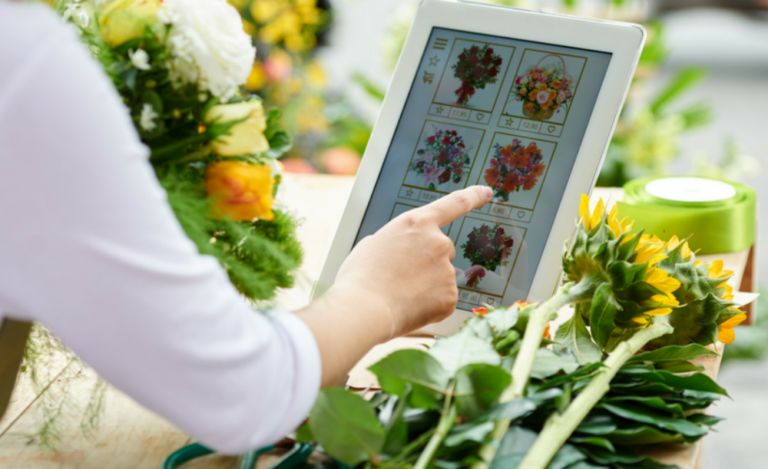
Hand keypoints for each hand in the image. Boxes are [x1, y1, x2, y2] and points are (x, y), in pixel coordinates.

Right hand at [333, 186, 492, 338]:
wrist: (364, 309)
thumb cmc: (360, 278)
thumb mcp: (372, 244)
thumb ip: (395, 241)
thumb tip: (399, 251)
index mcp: (416, 223)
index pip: (453, 204)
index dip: (473, 196)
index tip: (486, 192)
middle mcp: (438, 241)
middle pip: (444, 250)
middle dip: (429, 263)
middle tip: (403, 277)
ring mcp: (446, 269)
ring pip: (442, 277)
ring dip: (428, 285)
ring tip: (401, 294)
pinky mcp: (450, 295)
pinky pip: (444, 299)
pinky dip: (431, 305)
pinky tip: (410, 307)